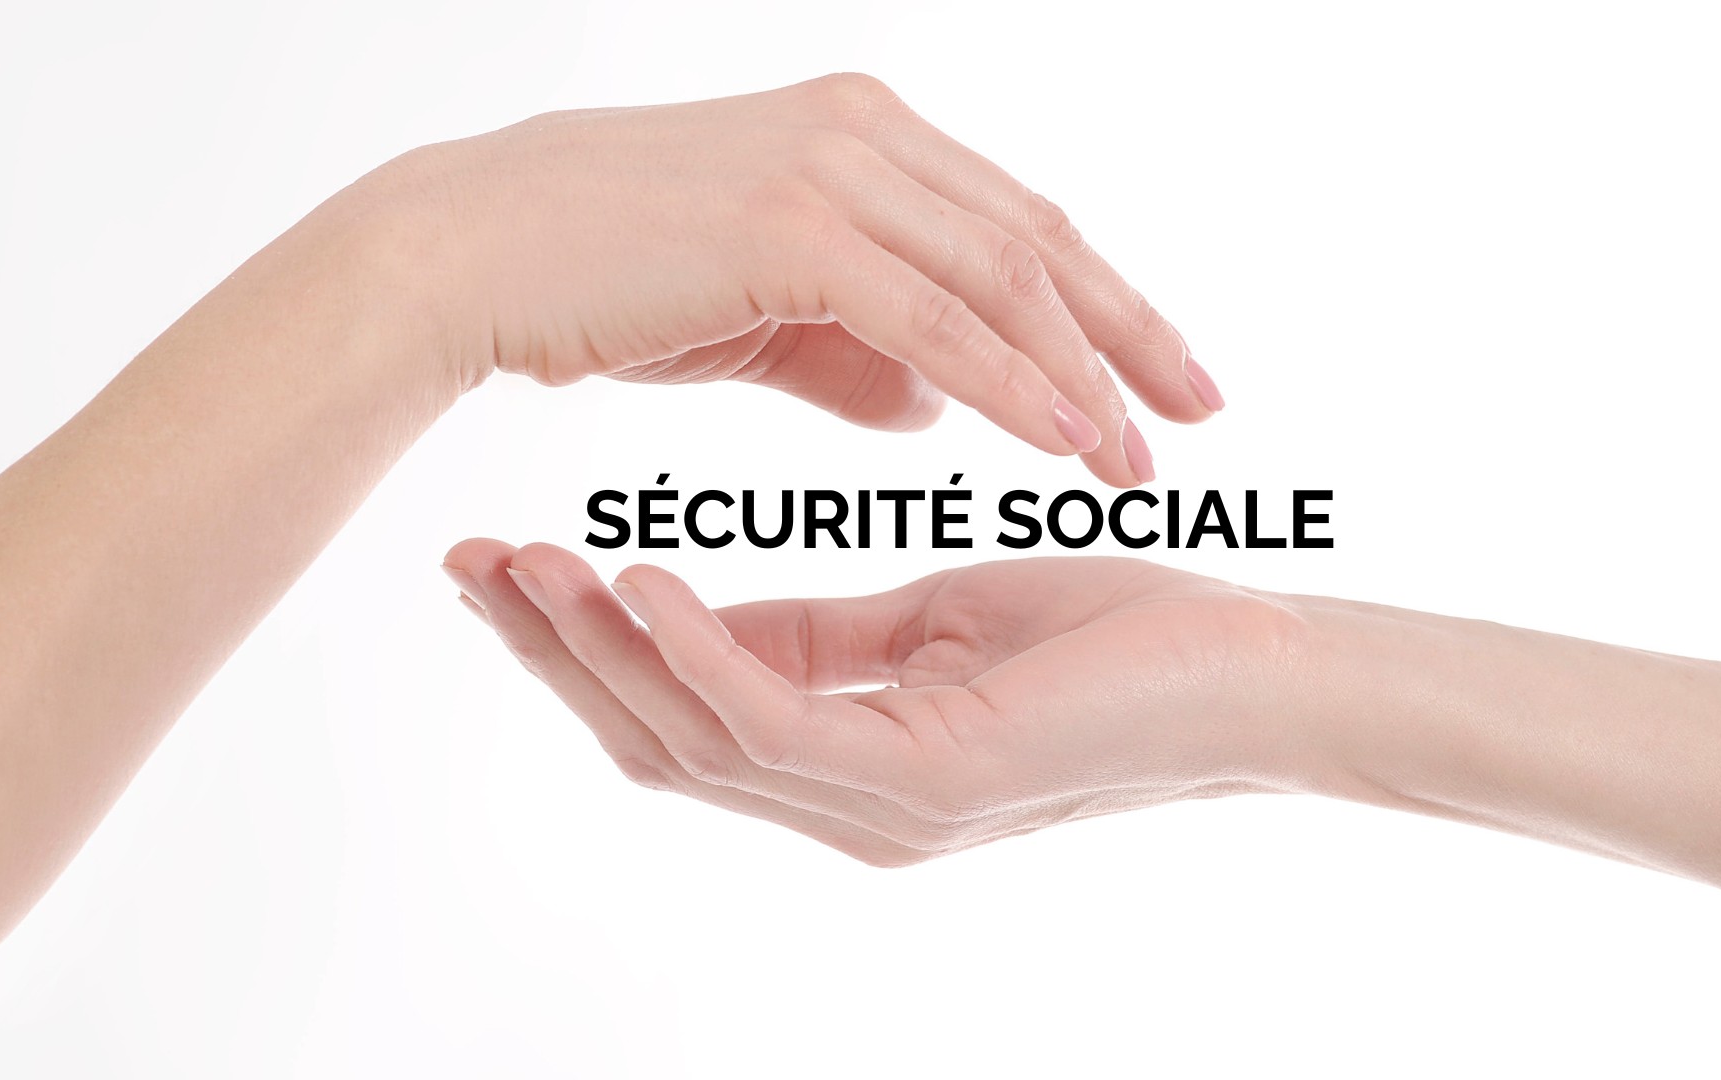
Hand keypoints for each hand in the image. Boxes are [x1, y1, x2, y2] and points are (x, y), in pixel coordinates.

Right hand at [365, 73, 1223, 485]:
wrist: (469, 255)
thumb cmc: (604, 280)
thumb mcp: (763, 314)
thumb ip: (860, 350)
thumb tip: (940, 403)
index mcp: (865, 136)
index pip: (1019, 224)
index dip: (1104, 302)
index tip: (1165, 376)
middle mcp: (865, 133)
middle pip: (1042, 238)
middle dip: (1131, 333)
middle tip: (1203, 412)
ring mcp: (831, 171)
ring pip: (1004, 275)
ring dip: (1086, 371)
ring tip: (1140, 458)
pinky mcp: (792, 229)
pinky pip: (935, 318)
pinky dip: (1011, 382)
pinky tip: (1065, 440)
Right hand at [441, 542, 1317, 864]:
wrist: (1256, 668)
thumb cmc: (1119, 638)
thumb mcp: (939, 620)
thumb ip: (828, 635)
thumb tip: (715, 614)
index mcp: (849, 764)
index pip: (683, 712)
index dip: (588, 644)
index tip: (511, 559)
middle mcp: (847, 805)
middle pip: (658, 740)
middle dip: (555, 655)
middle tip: (465, 565)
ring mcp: (882, 806)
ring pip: (694, 737)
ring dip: (597, 652)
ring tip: (518, 564)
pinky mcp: (926, 782)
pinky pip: (776, 720)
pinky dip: (697, 652)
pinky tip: (636, 584)